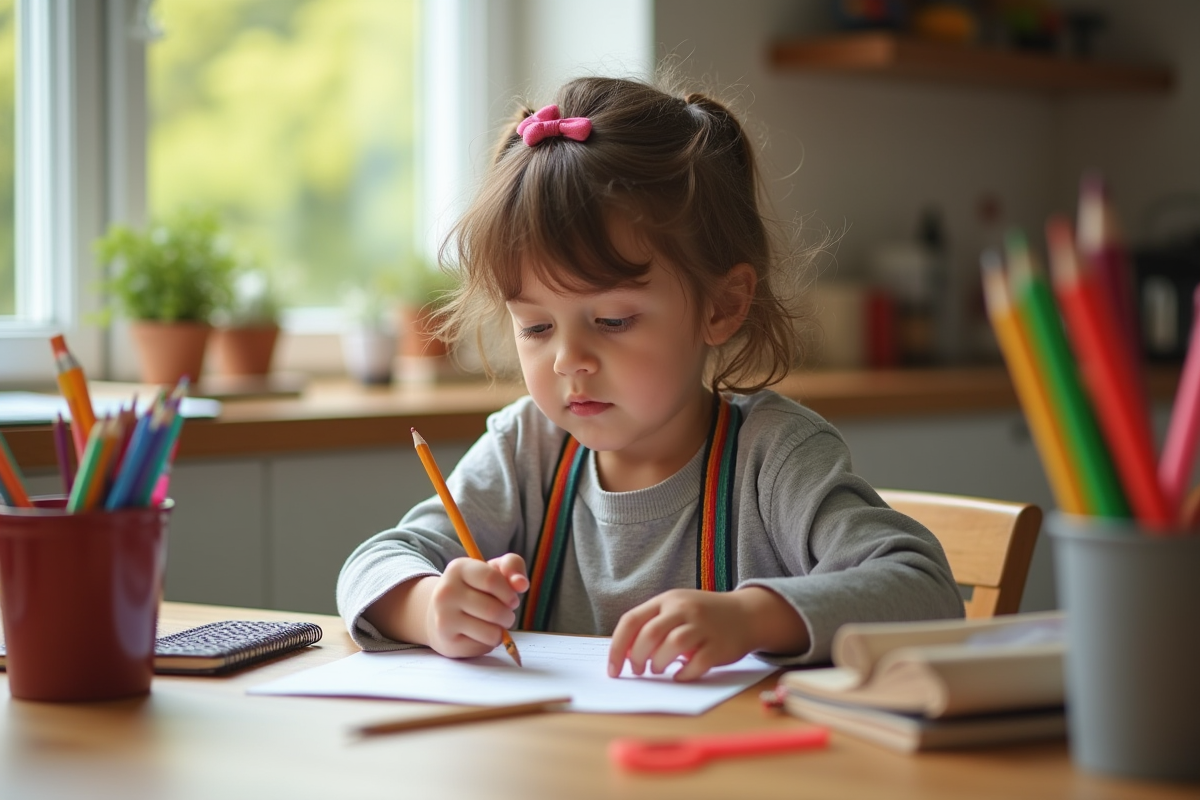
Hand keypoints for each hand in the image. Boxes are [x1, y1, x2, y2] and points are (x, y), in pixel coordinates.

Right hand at [424, 553, 527, 658]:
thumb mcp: (493, 569)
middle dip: (508, 615)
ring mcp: (444, 619)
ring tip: (494, 624)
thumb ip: (512, 565)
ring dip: (501, 630)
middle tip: (504, 614)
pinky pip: (484, 647)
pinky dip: (489, 642)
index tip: (511, 598)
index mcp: (458, 569)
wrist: (441, 612)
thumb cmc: (475, 588)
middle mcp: (446, 593)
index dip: (509, 592)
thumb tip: (522, 584)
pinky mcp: (448, 643)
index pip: (492, 580)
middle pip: (493, 610)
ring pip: (491, 632)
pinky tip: (479, 634)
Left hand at [607, 587, 808, 681]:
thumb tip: (623, 655)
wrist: (746, 614)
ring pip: (672, 645)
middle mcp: (684, 609)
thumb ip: (652, 624)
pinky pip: (697, 663)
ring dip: (659, 664)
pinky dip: (684, 674)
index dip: (617, 648)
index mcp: (667, 600)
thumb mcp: (676, 609)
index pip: (631, 621)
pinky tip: (680, 675)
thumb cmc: (703, 616)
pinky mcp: (719, 645)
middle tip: (638, 670)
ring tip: (659, 669)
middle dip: (637, 658)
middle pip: (650, 634)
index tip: (613, 670)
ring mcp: (703, 626)